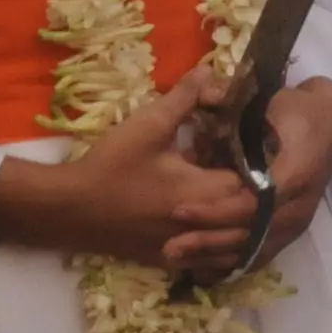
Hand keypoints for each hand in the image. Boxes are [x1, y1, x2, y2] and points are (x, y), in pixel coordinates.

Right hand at [0, 73, 267, 273]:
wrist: (71, 210)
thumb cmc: (113, 166)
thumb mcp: (150, 124)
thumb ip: (186, 96)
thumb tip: (213, 71)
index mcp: (207, 193)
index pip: (258, 181)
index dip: (260, 161)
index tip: (253, 142)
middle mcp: (206, 228)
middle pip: (249, 212)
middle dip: (251, 189)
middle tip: (242, 163)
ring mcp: (190, 250)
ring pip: (231, 238)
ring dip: (235, 217)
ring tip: (226, 190)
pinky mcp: (173, 261)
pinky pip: (209, 255)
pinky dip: (215, 237)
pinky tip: (207, 217)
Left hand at [176, 75, 331, 281]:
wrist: (331, 124)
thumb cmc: (298, 110)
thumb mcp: (271, 101)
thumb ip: (236, 102)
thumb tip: (202, 93)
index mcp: (296, 174)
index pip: (251, 204)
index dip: (215, 211)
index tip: (179, 210)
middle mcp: (300, 206)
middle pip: (250, 234)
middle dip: (208, 241)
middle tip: (169, 246)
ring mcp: (297, 223)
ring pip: (253, 251)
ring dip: (214, 257)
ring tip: (176, 260)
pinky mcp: (291, 232)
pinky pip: (260, 256)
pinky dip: (231, 263)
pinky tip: (201, 270)